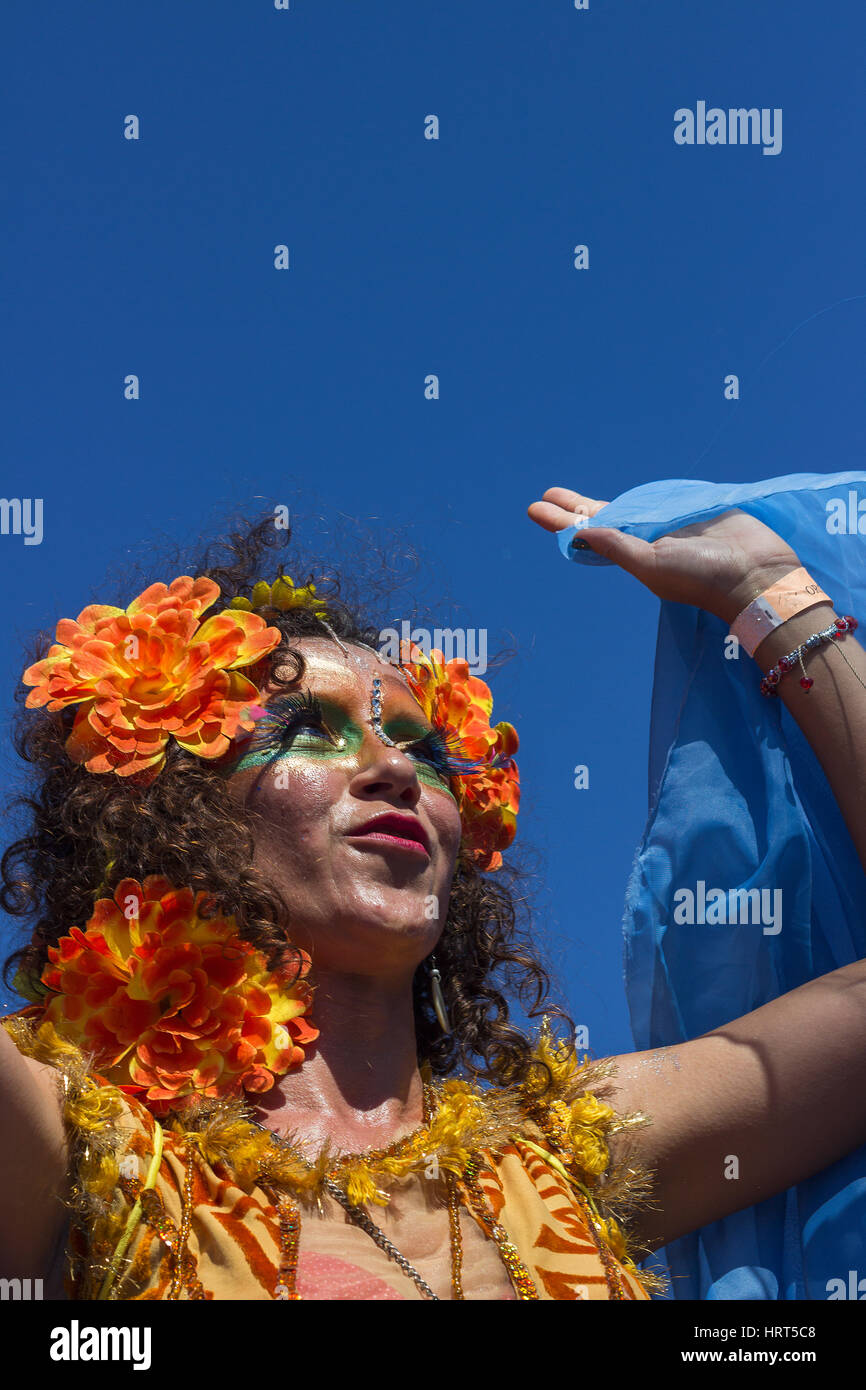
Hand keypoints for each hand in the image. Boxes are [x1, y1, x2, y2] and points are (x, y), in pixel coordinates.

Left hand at [528, 487, 802, 624]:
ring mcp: (668, 524)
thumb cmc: (702, 575)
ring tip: (572, 497)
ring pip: (625, 508)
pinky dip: (638, 498)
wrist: (756, 572)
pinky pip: (657, 501)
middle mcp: (645, 538)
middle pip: (601, 518)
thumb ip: (617, 547)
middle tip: (548, 495)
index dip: (561, 522)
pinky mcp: (691, 511)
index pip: (588, 534)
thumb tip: (578, 533)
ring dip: (600, 503)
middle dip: (573, 508)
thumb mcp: (653, 565)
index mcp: (632, 553)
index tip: (534, 508)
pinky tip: (625, 497)